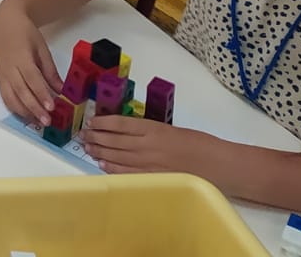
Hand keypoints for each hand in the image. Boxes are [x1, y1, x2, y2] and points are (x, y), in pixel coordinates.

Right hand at [0, 0, 60, 125]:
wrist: (6, 24)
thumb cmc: (25, 33)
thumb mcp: (42, 48)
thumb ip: (50, 70)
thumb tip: (60, 89)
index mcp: (21, 58)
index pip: (32, 79)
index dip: (41, 94)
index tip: (52, 107)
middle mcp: (9, 69)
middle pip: (21, 91)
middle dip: (34, 108)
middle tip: (47, 121)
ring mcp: (2, 74)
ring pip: (10, 97)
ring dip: (24, 112)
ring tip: (38, 122)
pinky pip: (5, 96)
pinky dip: (14, 108)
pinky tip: (25, 115)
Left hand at [81, 115, 222, 175]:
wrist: (218, 164)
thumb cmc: (198, 143)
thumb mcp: (170, 129)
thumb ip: (148, 130)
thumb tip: (125, 131)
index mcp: (152, 128)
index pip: (119, 123)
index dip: (101, 122)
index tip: (90, 122)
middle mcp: (147, 144)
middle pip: (114, 140)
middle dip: (96, 137)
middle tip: (82, 136)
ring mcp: (149, 162)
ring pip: (117, 156)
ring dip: (100, 152)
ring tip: (87, 148)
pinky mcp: (153, 177)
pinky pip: (128, 172)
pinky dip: (113, 168)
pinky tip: (103, 165)